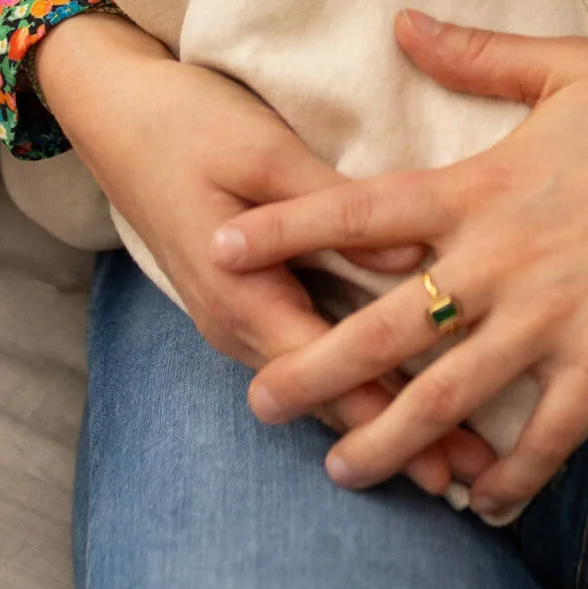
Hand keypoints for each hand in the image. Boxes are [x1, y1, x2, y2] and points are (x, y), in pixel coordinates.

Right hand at [32, 13, 490, 498]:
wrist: (113, 112)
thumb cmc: (187, 124)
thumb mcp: (265, 155)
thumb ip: (339, 210)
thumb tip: (418, 257)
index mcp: (241, 294)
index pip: (329, 374)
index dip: (394, 418)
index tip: (451, 459)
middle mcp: (236, 323)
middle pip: (329, 396)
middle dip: (402, 435)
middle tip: (474, 476)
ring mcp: (237, 316)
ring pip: (319, 383)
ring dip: (383, 414)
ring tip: (450, 456)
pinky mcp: (245, 299)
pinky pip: (306, 352)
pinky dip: (354, 381)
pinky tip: (396, 394)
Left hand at [211, 11, 587, 517]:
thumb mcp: (567, 66)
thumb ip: (476, 53)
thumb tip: (404, 20)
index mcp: (483, 186)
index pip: (361, 210)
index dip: (287, 229)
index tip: (223, 245)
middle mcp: (503, 258)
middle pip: (383, 325)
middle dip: (313, 367)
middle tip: (256, 402)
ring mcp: (554, 315)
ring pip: (450, 395)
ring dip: (391, 441)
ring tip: (341, 474)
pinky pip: (550, 434)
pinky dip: (514, 476)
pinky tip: (482, 507)